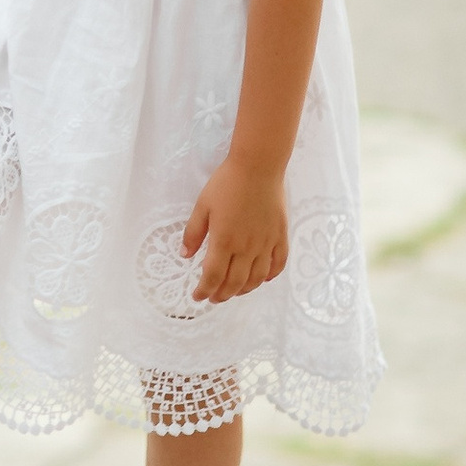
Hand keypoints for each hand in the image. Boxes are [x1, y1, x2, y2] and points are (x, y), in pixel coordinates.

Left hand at [183, 158, 290, 303]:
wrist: (258, 167)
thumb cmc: (227, 183)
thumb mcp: (202, 206)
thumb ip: (193, 233)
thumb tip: (185, 255)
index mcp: (224, 241)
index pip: (213, 276)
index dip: (204, 290)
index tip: (197, 296)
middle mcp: (246, 247)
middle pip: (234, 282)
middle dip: (222, 295)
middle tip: (214, 298)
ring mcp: (266, 243)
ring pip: (256, 278)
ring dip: (244, 290)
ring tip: (234, 292)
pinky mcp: (280, 236)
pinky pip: (278, 263)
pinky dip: (270, 276)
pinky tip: (262, 279)